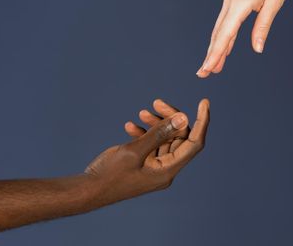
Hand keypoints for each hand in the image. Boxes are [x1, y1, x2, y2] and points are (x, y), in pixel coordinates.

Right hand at [84, 99, 209, 203]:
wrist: (88, 189)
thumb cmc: (110, 174)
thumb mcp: (135, 151)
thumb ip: (159, 133)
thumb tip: (183, 118)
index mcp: (168, 170)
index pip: (194, 143)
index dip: (201, 122)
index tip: (204, 103)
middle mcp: (165, 169)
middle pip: (178, 137)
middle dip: (169, 118)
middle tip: (156, 102)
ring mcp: (154, 167)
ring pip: (164, 139)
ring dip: (155, 123)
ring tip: (142, 111)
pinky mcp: (143, 164)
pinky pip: (151, 145)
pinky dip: (143, 133)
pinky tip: (130, 125)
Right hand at [197, 0, 292, 76]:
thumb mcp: (274, 2)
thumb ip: (263, 26)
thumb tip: (257, 49)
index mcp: (240, 3)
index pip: (225, 34)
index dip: (216, 53)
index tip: (208, 68)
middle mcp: (231, 2)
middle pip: (218, 34)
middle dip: (211, 55)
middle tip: (203, 74)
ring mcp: (231, 0)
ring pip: (220, 29)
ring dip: (216, 48)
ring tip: (213, 67)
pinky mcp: (234, 0)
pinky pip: (226, 22)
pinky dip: (224, 37)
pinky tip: (224, 49)